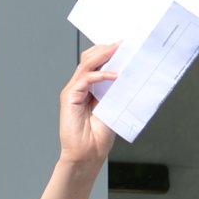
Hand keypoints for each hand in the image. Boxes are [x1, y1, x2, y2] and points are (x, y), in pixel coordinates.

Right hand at [57, 43, 118, 172]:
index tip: (126, 46)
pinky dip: (100, 75)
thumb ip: (115, 90)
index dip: (109, 52)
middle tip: (123, 44)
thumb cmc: (99, 136)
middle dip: (106, 49)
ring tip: (119, 50)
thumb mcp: (113, 107)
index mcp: (89, 88)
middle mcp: (79, 86)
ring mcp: (73, 91)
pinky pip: (85, 79)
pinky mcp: (69, 97)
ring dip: (103, 55)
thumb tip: (129, 73)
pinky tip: (113, 75)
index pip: (96, 62)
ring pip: (86, 64)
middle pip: (89, 58)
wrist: (88, 154)